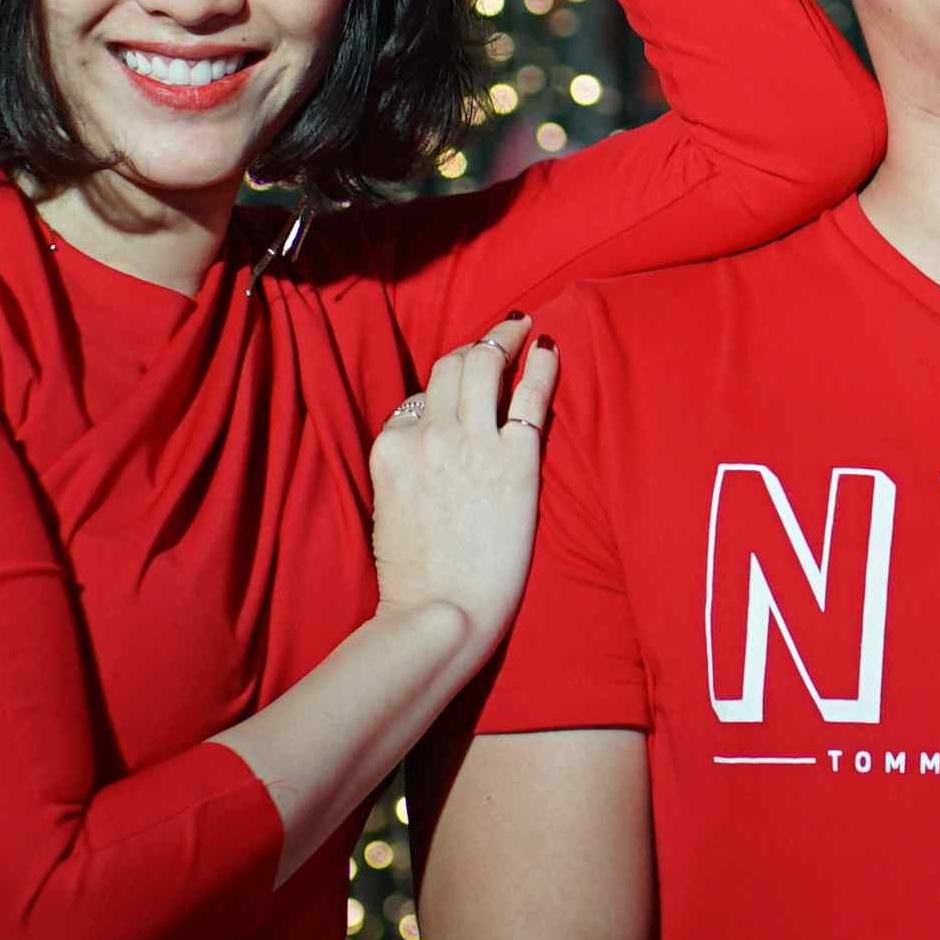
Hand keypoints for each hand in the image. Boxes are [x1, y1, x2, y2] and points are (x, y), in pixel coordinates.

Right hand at [364, 317, 558, 647]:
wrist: (440, 613)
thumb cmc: (416, 579)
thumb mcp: (389, 509)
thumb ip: (405, 472)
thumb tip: (425, 455)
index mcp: (390, 449)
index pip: (416, 400)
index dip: (441, 392)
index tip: (460, 387)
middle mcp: (427, 434)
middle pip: (448, 368)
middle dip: (474, 346)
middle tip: (499, 332)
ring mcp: (471, 443)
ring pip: (483, 366)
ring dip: (503, 339)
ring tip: (520, 327)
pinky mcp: (515, 460)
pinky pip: (530, 395)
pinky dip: (541, 364)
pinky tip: (550, 346)